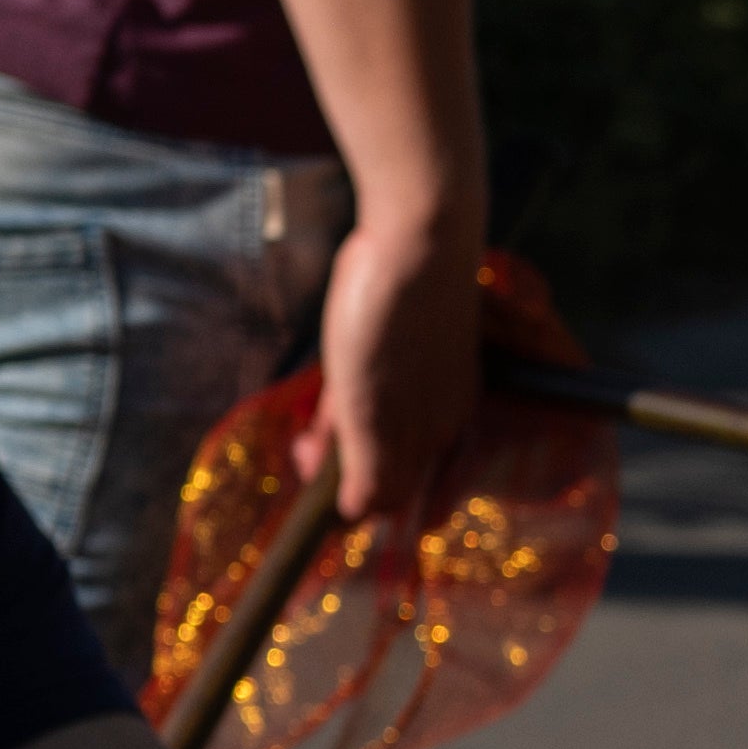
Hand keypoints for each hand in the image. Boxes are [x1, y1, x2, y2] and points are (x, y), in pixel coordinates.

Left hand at [313, 208, 491, 530]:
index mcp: (435, 434)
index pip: (390, 494)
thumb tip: (359, 515)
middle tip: (305, 443)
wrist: (420, 233)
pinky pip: (390, 391)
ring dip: (349, 431)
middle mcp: (442, 413)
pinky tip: (343, 376)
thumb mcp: (365, 404)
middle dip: (344, 465)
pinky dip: (360, 397)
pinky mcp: (426, 344)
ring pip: (388, 427)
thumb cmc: (390, 318)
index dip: (347, 497)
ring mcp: (437, 378)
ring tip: (320, 410)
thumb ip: (368, 465)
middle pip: (390, 463)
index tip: (309, 468)